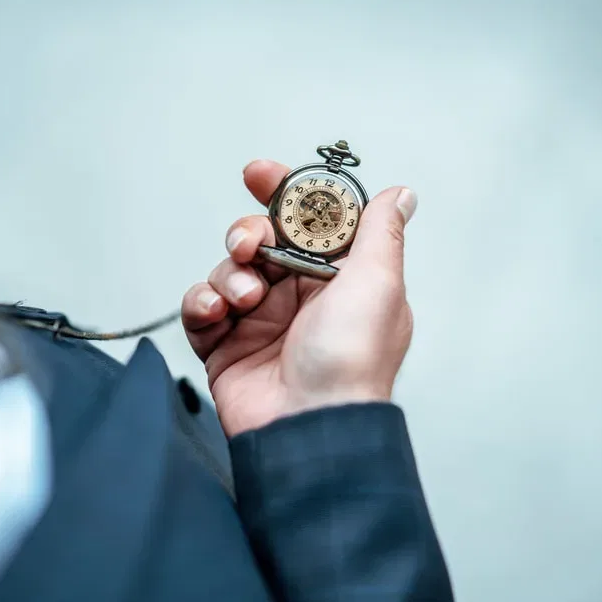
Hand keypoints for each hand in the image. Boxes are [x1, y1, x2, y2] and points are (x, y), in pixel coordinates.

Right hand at [181, 159, 417, 436]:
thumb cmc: (351, 361)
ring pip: (229, 270)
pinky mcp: (226, 346)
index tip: (260, 174)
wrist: (309, 426)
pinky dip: (202, 304)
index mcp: (338, 278)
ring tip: (244, 301)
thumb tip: (400, 195)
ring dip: (230, 275)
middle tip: (249, 245)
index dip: (283, 192)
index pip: (306, 221)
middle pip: (260, 239)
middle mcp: (298, 296)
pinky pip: (201, 308)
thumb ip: (380, 232)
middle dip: (248, 232)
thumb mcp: (378, 284)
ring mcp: (260, 321)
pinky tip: (217, 314)